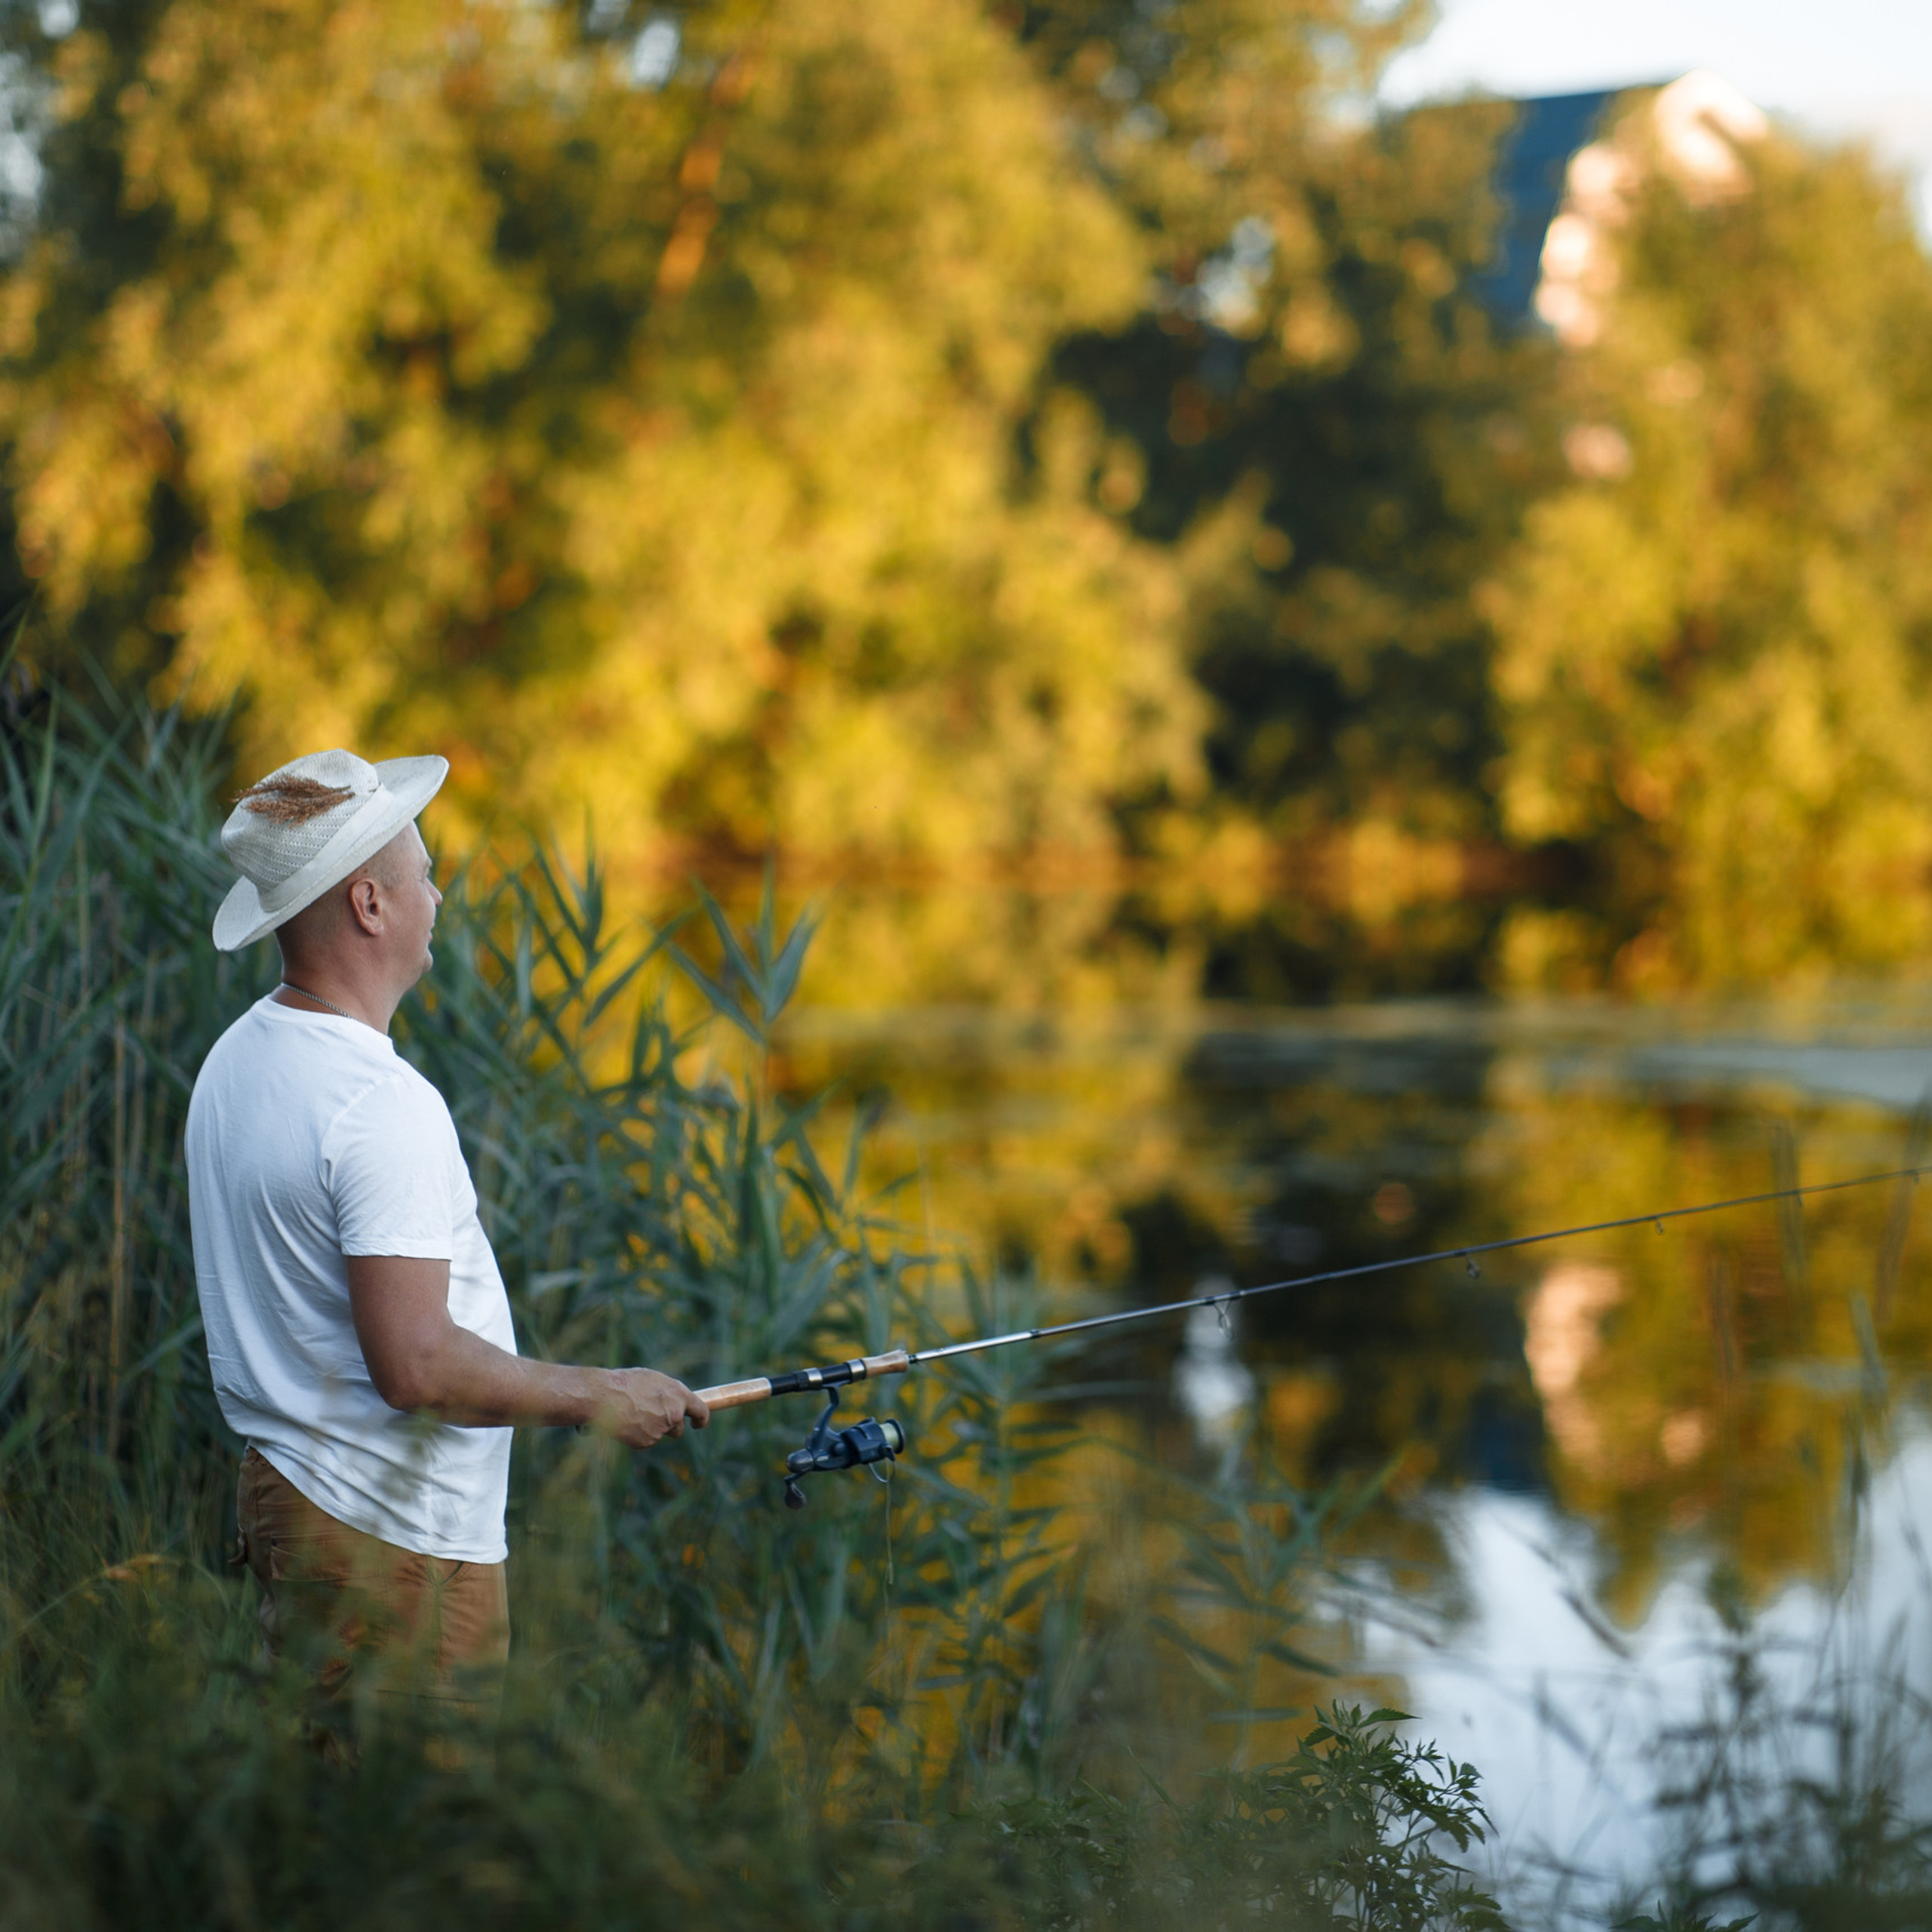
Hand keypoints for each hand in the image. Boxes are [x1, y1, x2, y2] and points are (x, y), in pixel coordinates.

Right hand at [593, 1368, 709, 1448]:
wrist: (604, 1396)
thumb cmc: (626, 1383)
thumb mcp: (653, 1380)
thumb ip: (668, 1393)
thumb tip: (674, 1400)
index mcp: (679, 1394)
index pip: (701, 1411)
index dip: (701, 1419)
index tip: (697, 1424)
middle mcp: (674, 1413)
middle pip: (678, 1429)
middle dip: (669, 1427)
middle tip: (652, 1418)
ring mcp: (661, 1429)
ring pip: (659, 1434)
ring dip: (651, 1429)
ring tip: (632, 1414)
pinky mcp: (647, 1441)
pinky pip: (645, 1441)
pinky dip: (637, 1435)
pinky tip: (626, 1423)